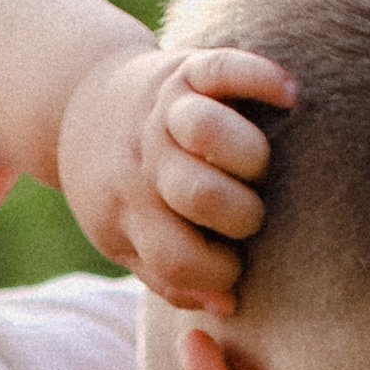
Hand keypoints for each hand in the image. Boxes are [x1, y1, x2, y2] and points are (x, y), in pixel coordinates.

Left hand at [56, 45, 296, 313]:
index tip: (229, 268)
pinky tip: (290, 96)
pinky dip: (264, 77)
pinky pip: (227, 66)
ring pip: (209, 129)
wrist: (78, 106)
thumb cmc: (118, 190)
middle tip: (243, 214)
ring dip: (249, 155)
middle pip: (202, 195)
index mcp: (130, 210)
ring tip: (255, 167)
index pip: (180, 259)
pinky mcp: (185, 70)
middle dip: (241, 216)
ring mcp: (165, 112)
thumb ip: (168, 278)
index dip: (218, 275)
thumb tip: (226, 303)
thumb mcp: (122, 241)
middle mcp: (145, 159)